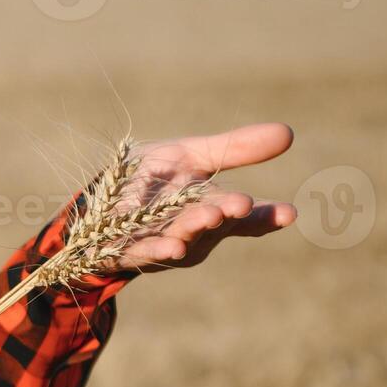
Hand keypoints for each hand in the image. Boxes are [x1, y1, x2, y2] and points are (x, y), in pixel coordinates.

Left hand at [117, 122, 297, 271]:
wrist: (97, 196)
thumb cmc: (151, 178)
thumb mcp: (192, 155)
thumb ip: (235, 148)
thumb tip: (289, 133)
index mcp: (213, 210)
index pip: (246, 218)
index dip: (266, 217)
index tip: (290, 213)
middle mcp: (194, 233)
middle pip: (215, 225)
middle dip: (227, 215)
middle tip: (242, 205)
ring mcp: (165, 246)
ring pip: (185, 238)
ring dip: (197, 228)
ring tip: (211, 216)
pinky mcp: (132, 252)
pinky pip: (149, 253)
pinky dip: (162, 250)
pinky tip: (174, 247)